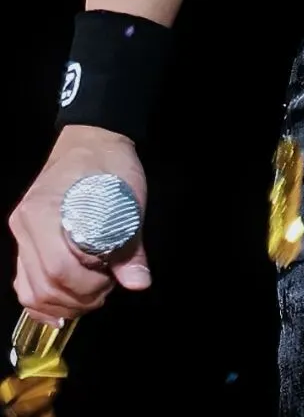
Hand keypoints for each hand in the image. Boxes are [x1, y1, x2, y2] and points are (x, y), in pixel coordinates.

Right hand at [8, 127, 149, 327]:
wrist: (92, 140)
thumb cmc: (109, 165)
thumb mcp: (127, 198)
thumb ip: (131, 244)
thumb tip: (139, 282)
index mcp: (45, 210)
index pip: (60, 268)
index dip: (88, 284)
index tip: (112, 276)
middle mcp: (25, 226)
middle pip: (45, 285)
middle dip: (80, 298)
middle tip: (107, 287)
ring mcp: (22, 236)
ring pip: (32, 292)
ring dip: (64, 304)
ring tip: (93, 292)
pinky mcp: (26, 245)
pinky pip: (26, 285)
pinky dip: (45, 303)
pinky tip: (67, 305)